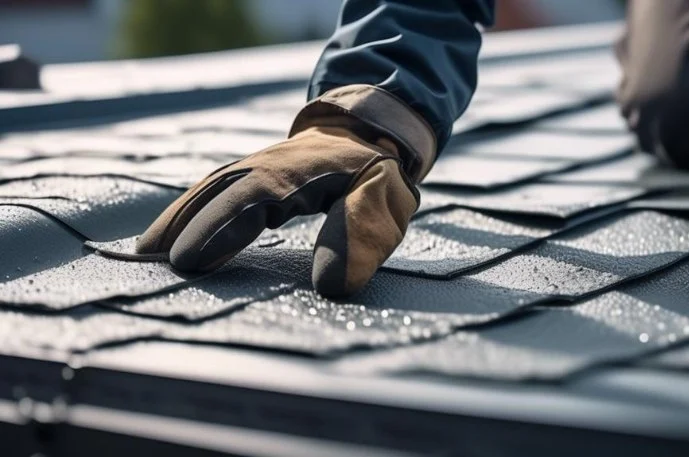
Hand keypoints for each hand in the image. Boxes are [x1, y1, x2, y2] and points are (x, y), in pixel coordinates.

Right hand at [136, 85, 434, 296]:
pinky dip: (186, 210)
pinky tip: (168, 234)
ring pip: (208, 188)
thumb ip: (360, 235)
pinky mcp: (249, 173)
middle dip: (184, 225)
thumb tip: (330, 287)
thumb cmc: (376, 173)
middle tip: (153, 265)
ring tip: (145, 255)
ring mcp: (254, 165)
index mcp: (299, 172)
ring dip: (177, 218)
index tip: (190, 261)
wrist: (367, 131)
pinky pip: (212, 189)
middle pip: (218, 191)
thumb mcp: (385, 200)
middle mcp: (267, 165)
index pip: (252, 199)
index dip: (220, 229)